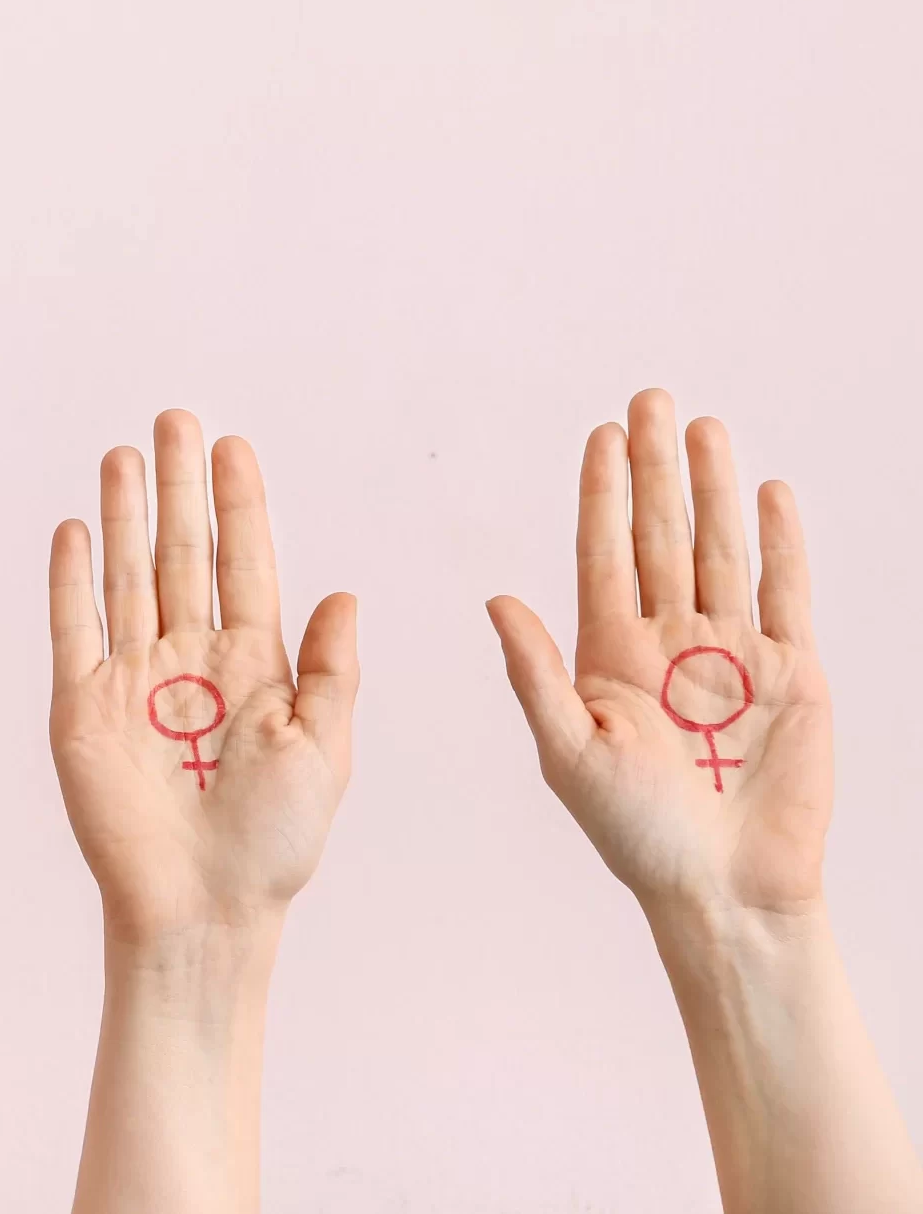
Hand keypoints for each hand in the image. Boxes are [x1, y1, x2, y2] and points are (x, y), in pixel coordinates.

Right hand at [47, 412, 356, 943]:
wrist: (201, 909)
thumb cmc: (271, 847)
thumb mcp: (325, 753)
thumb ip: (332, 672)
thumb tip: (344, 593)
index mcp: (254, 667)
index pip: (246, 564)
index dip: (240, 504)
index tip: (233, 446)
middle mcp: (190, 661)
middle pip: (183, 553)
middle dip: (180, 486)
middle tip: (176, 420)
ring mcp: (132, 680)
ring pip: (129, 575)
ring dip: (127, 514)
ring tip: (125, 453)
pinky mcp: (81, 708)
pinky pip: (73, 628)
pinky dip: (72, 579)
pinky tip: (78, 529)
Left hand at [488, 388, 827, 915]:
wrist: (723, 887)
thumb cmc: (637, 834)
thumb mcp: (569, 752)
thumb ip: (536, 673)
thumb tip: (496, 599)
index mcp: (609, 655)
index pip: (603, 554)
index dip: (602, 494)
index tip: (600, 436)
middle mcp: (669, 642)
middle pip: (660, 536)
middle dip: (653, 469)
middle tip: (648, 398)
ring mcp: (730, 652)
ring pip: (720, 550)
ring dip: (711, 489)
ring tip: (701, 427)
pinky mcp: (789, 672)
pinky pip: (784, 593)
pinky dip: (779, 543)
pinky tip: (768, 493)